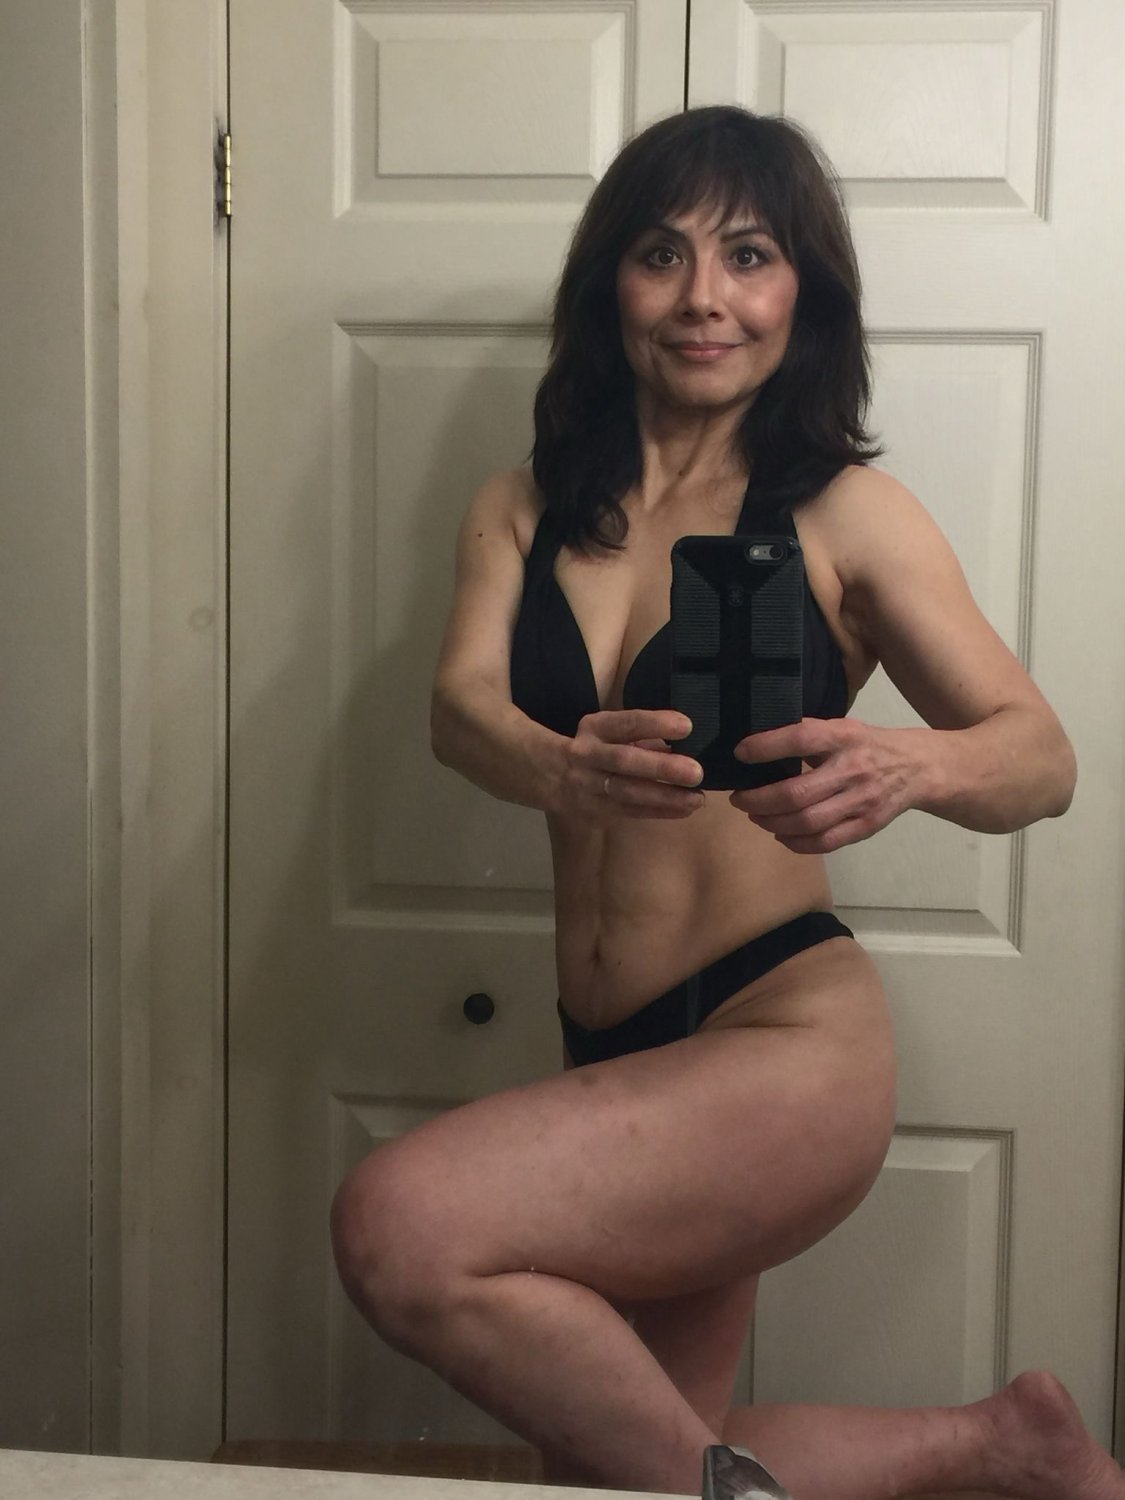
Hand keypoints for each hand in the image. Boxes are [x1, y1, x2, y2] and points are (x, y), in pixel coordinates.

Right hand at [566, 710, 704, 820]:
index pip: (626, 724)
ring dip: (665, 797)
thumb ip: (642, 737)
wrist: (546, 774)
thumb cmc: (592, 747)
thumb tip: (682, 744)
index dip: (655, 724)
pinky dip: (659, 811)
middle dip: (661, 767)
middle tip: (696, 772)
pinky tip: (684, 809)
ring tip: (696, 798)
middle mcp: (588, 756)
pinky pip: (630, 812)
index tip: (686, 726)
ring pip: (628, 793)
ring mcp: (588, 787)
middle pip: (625, 762)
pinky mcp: (592, 812)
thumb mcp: (609, 732)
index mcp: (595, 729)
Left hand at [730, 718, 921, 852]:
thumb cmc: (867, 745)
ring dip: (772, 822)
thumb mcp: (842, 728)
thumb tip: (757, 744)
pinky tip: (780, 834)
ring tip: (756, 816)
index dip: (766, 747)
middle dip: (759, 800)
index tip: (740, 754)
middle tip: (739, 799)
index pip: (801, 739)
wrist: (919, 767)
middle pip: (797, 793)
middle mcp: (853, 770)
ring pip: (807, 822)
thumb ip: (808, 734)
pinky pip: (825, 842)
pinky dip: (795, 843)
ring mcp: (862, 802)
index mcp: (844, 737)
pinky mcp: (867, 826)